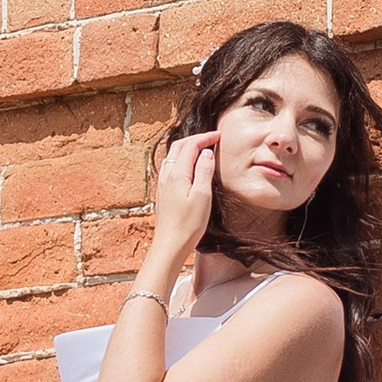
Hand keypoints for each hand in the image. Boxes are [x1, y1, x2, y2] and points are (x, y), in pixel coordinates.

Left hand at [151, 133, 218, 264]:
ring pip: (173, 155)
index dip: (205, 137)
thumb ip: (204, 171)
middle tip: (212, 139)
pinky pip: (171, 166)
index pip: (190, 145)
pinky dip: (182, 158)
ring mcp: (163, 183)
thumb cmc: (188, 224)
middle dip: (196, 139)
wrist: (170, 245)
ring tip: (202, 149)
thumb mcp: (202, 196)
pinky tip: (189, 166)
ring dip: (187, 147)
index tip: (219, 136)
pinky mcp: (163, 192)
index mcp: (177, 173)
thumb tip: (206, 152)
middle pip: (179, 146)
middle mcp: (167, 175)